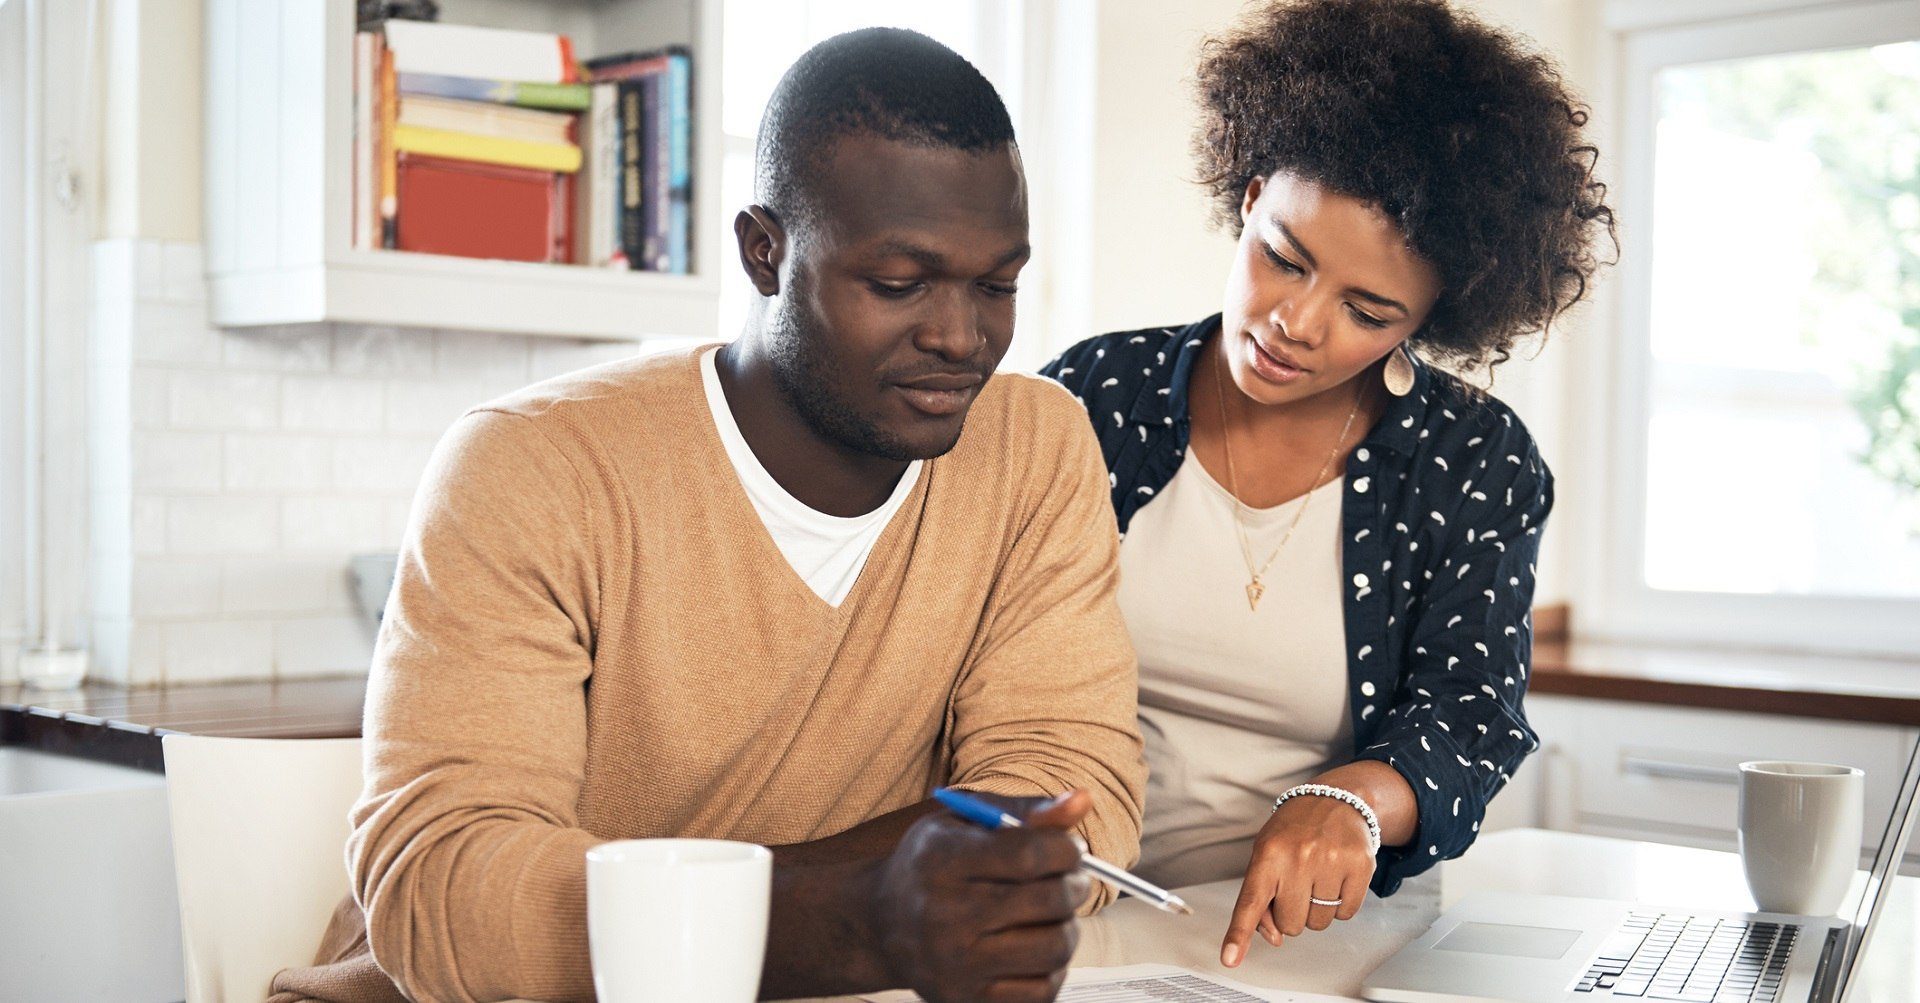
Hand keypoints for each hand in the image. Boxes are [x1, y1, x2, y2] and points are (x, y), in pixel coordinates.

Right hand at [870, 790, 1094, 1002]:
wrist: (882, 926)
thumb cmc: (931, 865)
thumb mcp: (966, 822)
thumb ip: (1026, 811)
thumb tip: (1083, 800)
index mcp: (941, 860)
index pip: (1028, 855)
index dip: (1066, 850)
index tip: (1070, 850)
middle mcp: (944, 915)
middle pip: (1048, 901)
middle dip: (1074, 885)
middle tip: (1069, 880)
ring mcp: (956, 964)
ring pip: (1054, 948)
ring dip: (1068, 927)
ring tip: (1053, 914)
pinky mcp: (967, 999)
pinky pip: (1042, 990)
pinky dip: (1052, 967)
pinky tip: (1035, 946)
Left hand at [1220, 794, 1374, 966]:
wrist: (1335, 800)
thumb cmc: (1295, 830)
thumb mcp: (1266, 854)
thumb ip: (1262, 897)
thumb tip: (1274, 937)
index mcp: (1268, 854)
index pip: (1251, 902)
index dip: (1239, 934)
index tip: (1229, 958)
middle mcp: (1298, 857)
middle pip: (1290, 924)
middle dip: (1292, 913)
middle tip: (1297, 885)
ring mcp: (1331, 861)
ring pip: (1319, 923)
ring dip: (1317, 909)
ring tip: (1317, 877)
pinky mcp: (1360, 866)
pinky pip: (1346, 913)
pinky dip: (1341, 904)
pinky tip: (1336, 879)